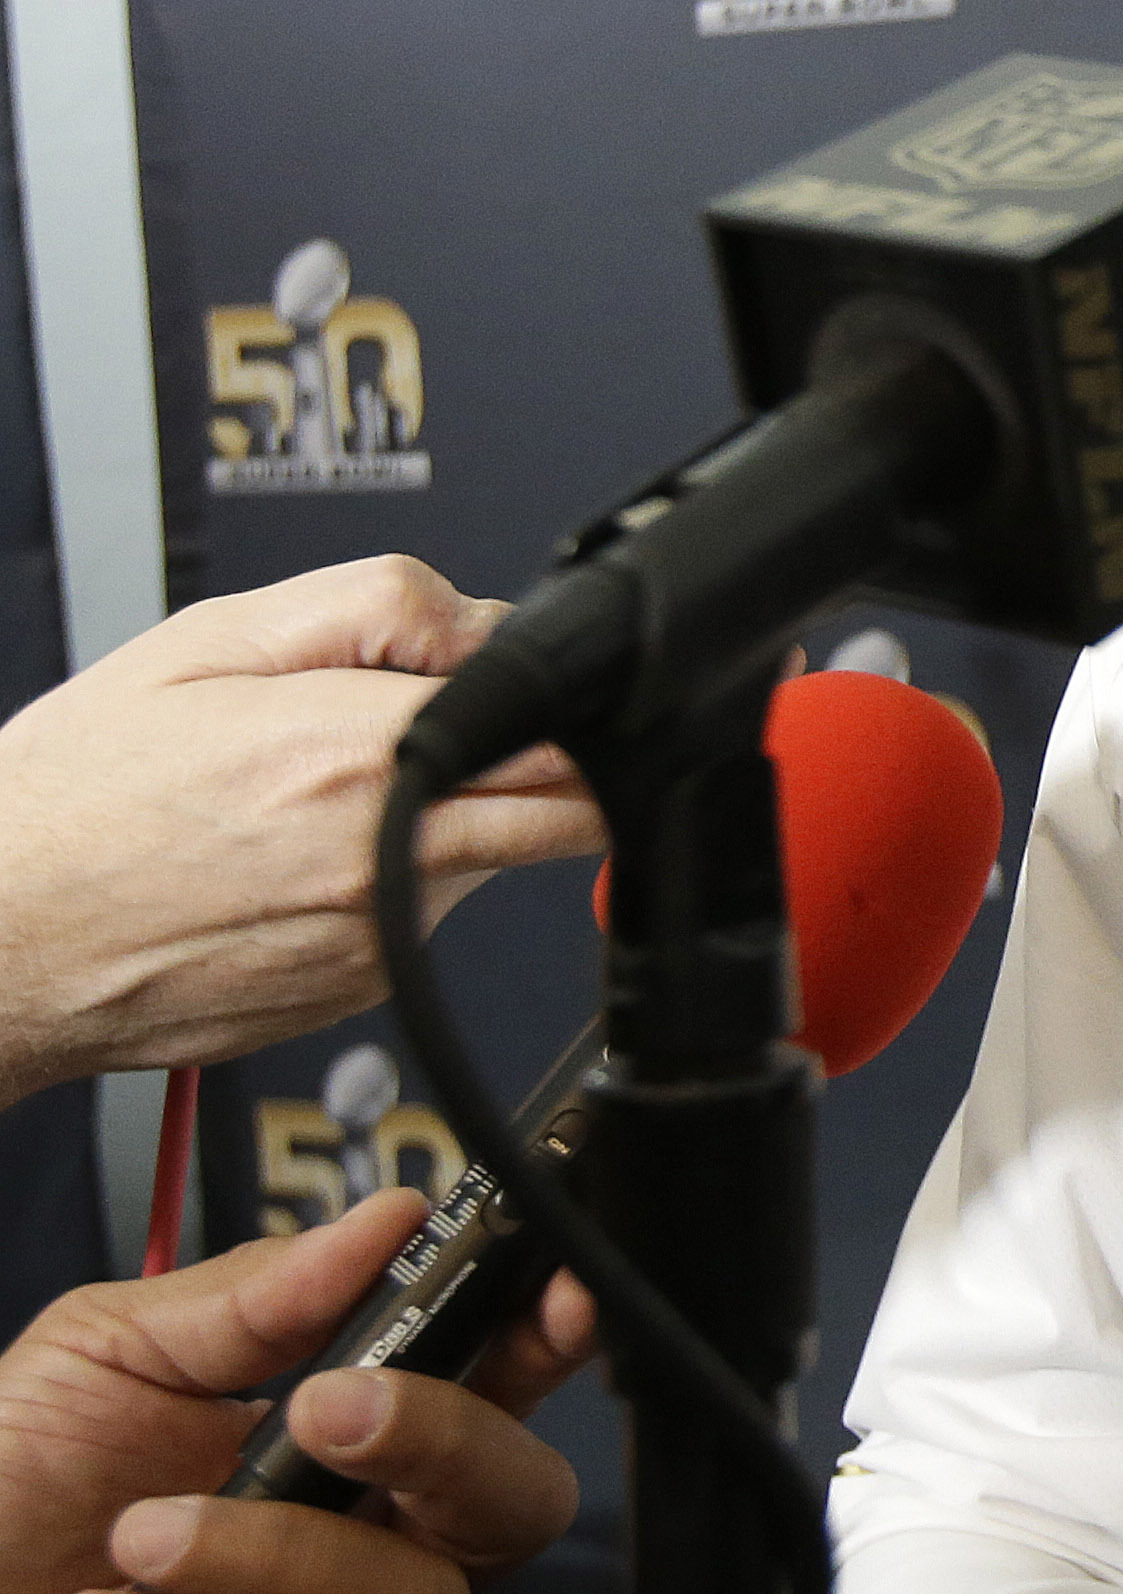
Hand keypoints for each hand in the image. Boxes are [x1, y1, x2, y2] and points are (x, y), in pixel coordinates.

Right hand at [0, 557, 602, 1105]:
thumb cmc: (80, 792)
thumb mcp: (215, 638)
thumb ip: (380, 605)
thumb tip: (488, 623)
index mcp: (362, 752)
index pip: (563, 732)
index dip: (568, 702)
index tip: (545, 690)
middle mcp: (388, 855)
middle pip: (572, 812)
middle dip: (560, 767)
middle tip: (490, 737)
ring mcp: (381, 935)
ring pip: (497, 861)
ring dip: (466, 820)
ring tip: (342, 795)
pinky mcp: (362, 987)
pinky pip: (431, 917)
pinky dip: (406, 880)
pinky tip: (313, 857)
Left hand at [0, 1186, 594, 1592]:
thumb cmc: (9, 1486)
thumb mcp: (112, 1353)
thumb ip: (255, 1292)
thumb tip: (390, 1217)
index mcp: (364, 1422)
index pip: (506, 1372)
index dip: (554, 1329)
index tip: (551, 1290)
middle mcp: (380, 1526)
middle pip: (519, 1494)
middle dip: (447, 1437)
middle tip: (334, 1405)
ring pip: (422, 1587)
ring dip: (292, 1551)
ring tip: (151, 1530)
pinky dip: (242, 1590)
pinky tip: (149, 1581)